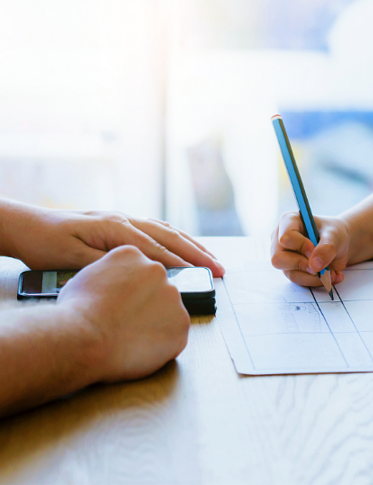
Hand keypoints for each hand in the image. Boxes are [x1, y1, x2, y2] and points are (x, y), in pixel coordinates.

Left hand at [1, 200, 223, 276]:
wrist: (28, 226)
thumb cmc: (46, 244)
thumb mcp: (71, 259)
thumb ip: (107, 265)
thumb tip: (137, 272)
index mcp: (115, 227)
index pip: (157, 247)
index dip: (182, 263)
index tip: (203, 276)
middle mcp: (124, 219)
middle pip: (171, 236)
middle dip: (198, 253)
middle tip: (220, 269)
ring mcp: (124, 219)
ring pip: (167, 231)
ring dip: (192, 245)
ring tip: (213, 259)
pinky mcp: (121, 224)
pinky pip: (157, 230)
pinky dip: (177, 239)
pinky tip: (185, 246)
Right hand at [58, 246, 190, 382]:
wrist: (84, 338)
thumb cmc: (76, 312)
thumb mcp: (84, 278)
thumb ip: (106, 274)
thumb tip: (107, 283)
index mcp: (132, 255)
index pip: (138, 267)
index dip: (128, 288)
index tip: (120, 301)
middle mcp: (158, 270)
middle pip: (156, 287)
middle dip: (145, 303)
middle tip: (126, 320)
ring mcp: (173, 296)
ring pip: (168, 309)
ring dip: (155, 321)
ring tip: (129, 335)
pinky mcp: (181, 323)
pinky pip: (175, 332)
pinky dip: (162, 341)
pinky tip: (141, 346)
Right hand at [270, 211, 349, 286]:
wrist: (339, 245)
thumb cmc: (333, 233)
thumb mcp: (335, 236)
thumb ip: (327, 248)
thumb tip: (314, 265)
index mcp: (288, 221)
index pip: (285, 237)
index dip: (301, 245)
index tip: (314, 248)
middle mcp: (280, 239)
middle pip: (278, 258)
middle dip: (302, 264)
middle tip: (320, 265)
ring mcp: (284, 257)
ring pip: (290, 273)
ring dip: (313, 276)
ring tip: (332, 272)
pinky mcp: (291, 270)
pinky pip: (299, 280)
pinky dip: (316, 281)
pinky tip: (331, 275)